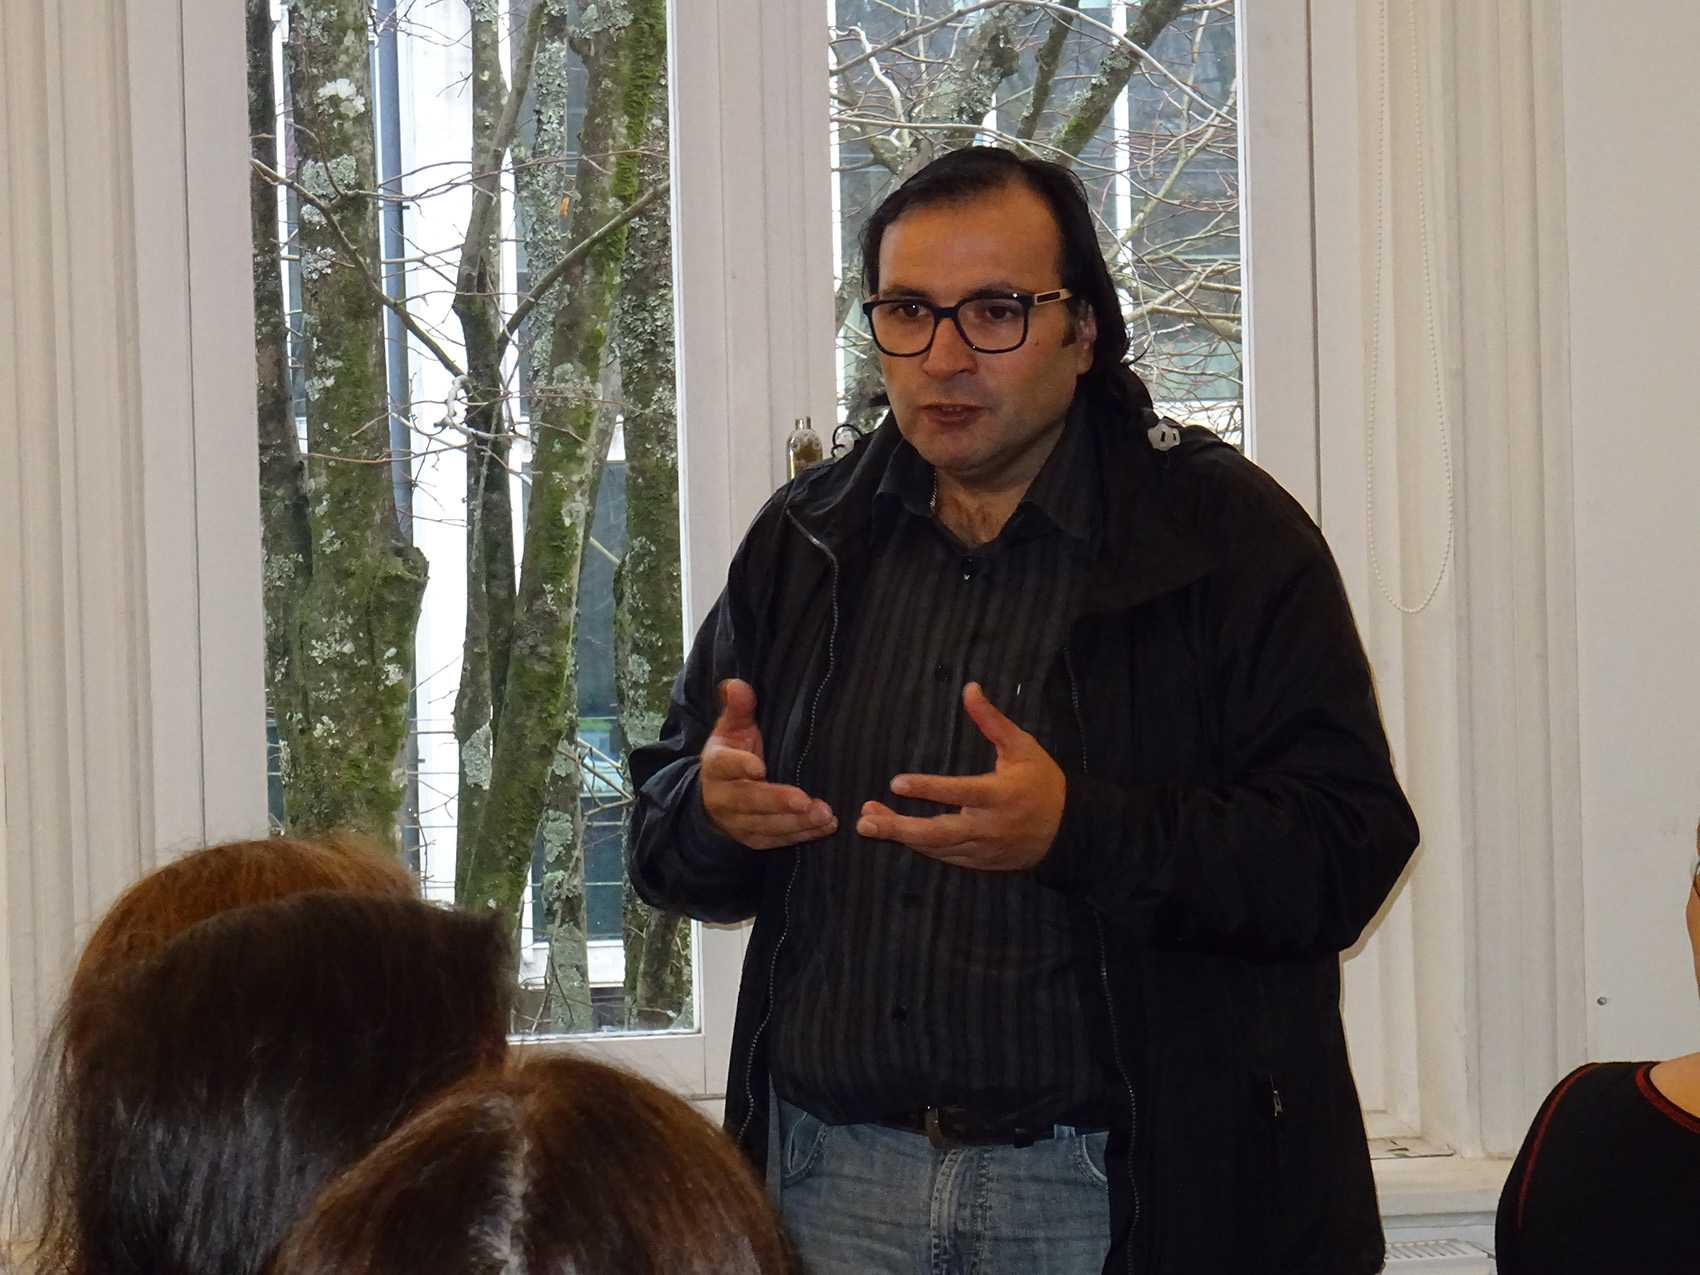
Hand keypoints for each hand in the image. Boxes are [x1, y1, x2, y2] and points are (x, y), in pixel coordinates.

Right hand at [699, 679, 835, 849]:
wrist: (715, 797)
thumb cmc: (732, 754)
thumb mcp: (731, 729)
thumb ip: (738, 708)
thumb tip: (737, 684)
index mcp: (717, 765)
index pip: (725, 764)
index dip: (740, 766)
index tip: (759, 767)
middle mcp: (723, 797)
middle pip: (749, 800)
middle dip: (777, 801)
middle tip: (805, 801)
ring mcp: (737, 822)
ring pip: (766, 825)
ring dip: (796, 823)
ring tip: (825, 815)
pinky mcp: (753, 839)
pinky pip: (777, 840)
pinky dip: (801, 835)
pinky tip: (824, 827)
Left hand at [856, 682, 1064, 870]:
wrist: (1069, 830)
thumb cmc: (1042, 782)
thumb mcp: (1022, 746)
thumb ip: (991, 720)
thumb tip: (969, 688)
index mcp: (999, 795)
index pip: (959, 792)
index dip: (928, 789)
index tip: (895, 782)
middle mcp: (989, 826)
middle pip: (938, 832)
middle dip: (899, 828)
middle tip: (864, 819)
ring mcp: (983, 848)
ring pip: (936, 847)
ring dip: (901, 836)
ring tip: (867, 822)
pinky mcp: (980, 862)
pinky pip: (945, 857)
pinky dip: (920, 847)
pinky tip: (898, 833)